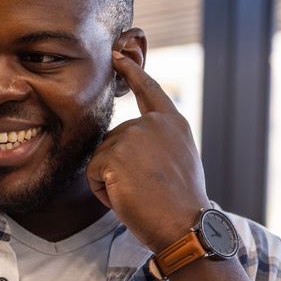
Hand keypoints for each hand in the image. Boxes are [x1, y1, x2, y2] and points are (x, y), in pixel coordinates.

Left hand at [87, 51, 207, 251]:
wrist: (186, 225)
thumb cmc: (183, 205)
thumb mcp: (179, 161)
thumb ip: (158, 143)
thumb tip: (130, 147)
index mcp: (172, 123)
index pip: (149, 90)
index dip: (133, 72)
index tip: (119, 55)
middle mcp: (152, 123)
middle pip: (114, 140)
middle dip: (120, 168)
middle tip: (148, 190)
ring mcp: (132, 136)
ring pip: (102, 158)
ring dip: (112, 181)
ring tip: (141, 194)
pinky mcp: (113, 155)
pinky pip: (93, 174)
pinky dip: (104, 192)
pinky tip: (128, 198)